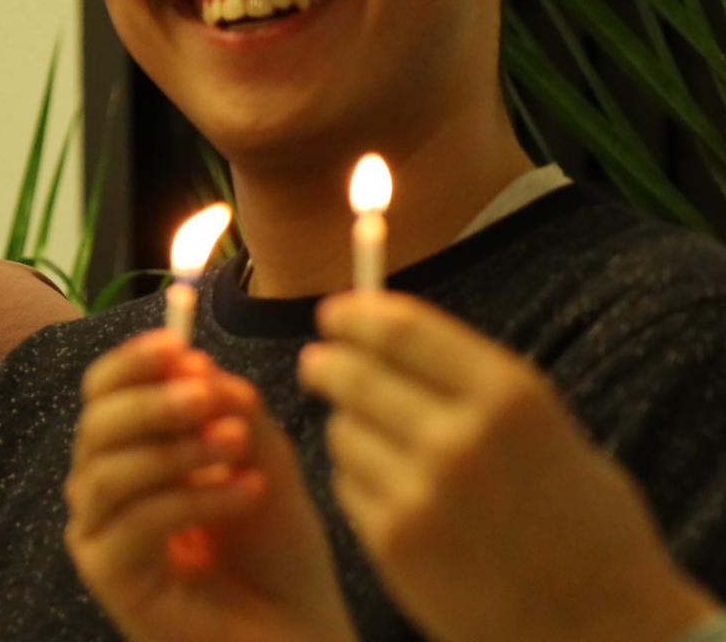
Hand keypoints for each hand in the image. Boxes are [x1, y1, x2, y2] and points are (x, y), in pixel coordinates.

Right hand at [64, 329, 355, 641]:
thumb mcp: (262, 457)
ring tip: (237, 445)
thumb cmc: (276, 549)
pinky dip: (194, 499)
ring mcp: (98, 536)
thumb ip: (230, 408)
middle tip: (208, 396)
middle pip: (96, 425)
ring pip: (110, 471)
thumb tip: (195, 360)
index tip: (180, 344)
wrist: (298, 631)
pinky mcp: (108, 579)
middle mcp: (100, 489)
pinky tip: (247, 493)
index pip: (103, 391)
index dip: (134, 362)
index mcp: (127, 449)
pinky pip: (138, 522)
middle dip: (154, 402)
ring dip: (176, 449)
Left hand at [300, 290, 716, 641]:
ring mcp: (421, 494)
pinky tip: (394, 492)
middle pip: (354, 373)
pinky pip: (348, 485)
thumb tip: (382, 328)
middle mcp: (459, 439)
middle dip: (328, 362)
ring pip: (343, 430)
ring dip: (349, 426)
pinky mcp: (394, 543)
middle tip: (318, 362)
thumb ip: (470, 380)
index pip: (401, 328)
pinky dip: (359, 480)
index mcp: (510, 396)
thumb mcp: (545, 428)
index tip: (335, 313)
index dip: (357, 315)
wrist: (604, 630)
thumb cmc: (583, 523)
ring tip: (378, 440)